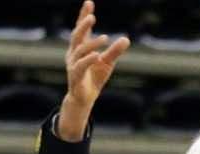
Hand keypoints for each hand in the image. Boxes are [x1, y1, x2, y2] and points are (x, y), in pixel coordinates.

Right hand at [56, 0, 129, 141]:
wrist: (84, 99)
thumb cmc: (93, 78)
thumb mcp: (107, 63)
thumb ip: (115, 51)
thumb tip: (126, 38)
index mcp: (80, 48)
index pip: (81, 29)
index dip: (83, 16)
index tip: (89, 2)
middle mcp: (73, 54)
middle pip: (76, 36)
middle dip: (83, 25)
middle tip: (92, 16)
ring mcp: (73, 65)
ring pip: (80, 51)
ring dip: (92, 43)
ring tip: (105, 38)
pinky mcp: (75, 77)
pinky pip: (80, 66)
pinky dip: (89, 60)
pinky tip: (98, 55)